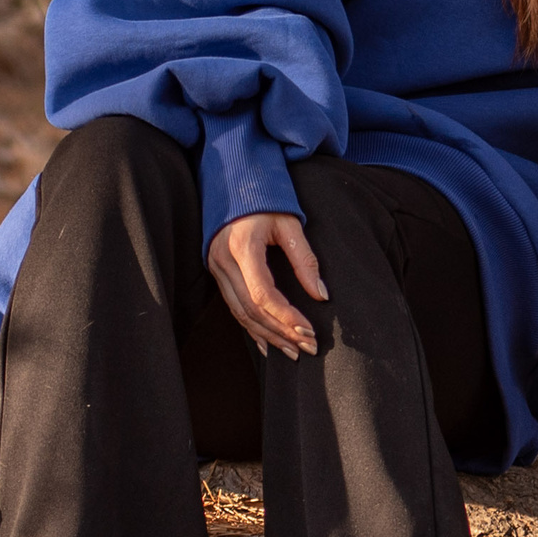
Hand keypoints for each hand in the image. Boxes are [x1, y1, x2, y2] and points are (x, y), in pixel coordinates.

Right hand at [208, 211, 325, 357]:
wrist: (233, 184)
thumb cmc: (267, 201)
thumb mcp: (290, 223)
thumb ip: (305, 259)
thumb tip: (321, 295)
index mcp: (242, 248)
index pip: (263, 293)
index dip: (286, 316)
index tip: (309, 331)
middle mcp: (223, 262)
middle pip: (251, 309)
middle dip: (280, 332)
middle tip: (307, 348)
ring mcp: (215, 268)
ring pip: (240, 313)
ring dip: (267, 335)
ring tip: (292, 352)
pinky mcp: (216, 273)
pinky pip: (233, 307)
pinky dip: (251, 327)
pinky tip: (267, 344)